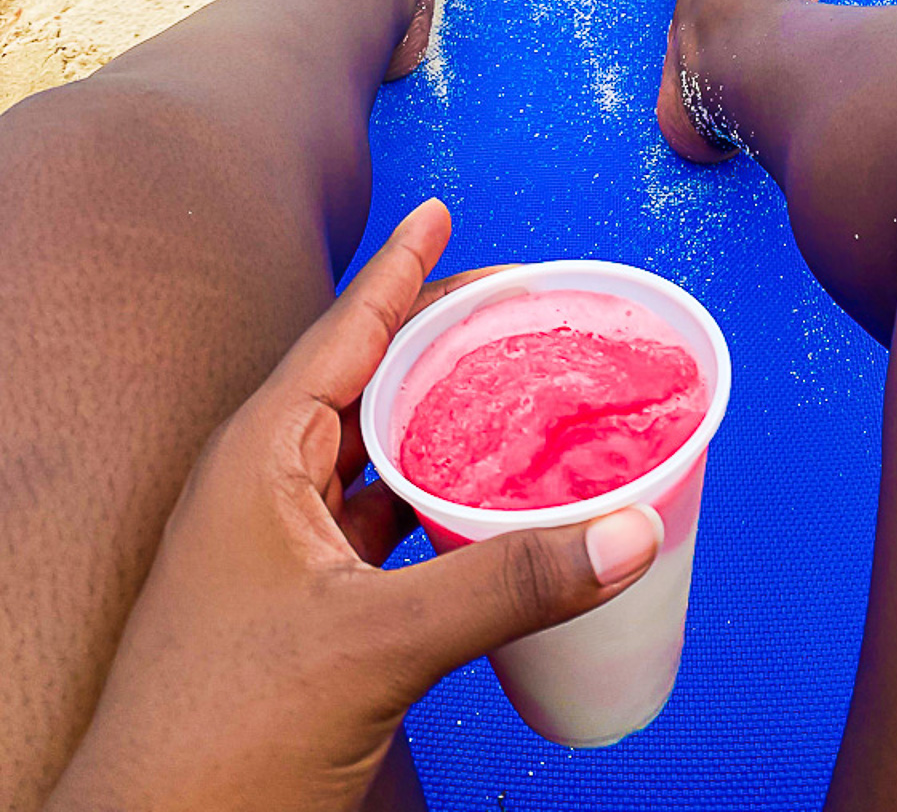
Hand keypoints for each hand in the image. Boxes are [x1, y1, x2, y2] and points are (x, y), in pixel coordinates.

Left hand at [48, 200, 660, 811]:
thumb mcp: (374, 644)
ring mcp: (279, 544)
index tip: (441, 209)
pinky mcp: (300, 599)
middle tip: (513, 304)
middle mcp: (266, 483)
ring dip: (438, 417)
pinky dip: (433, 496)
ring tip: (508, 385)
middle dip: (437, 336)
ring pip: (374, 451)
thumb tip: (626, 530)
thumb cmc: (220, 738)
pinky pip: (379, 518)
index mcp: (260, 455)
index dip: (399, 267)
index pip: (346, 330)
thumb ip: (505, 582)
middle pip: (366, 379)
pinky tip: (480, 501)